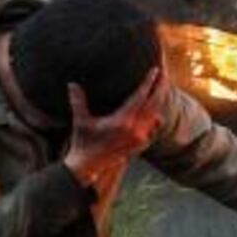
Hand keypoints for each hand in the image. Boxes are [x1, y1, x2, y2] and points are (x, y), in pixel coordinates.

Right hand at [65, 70, 165, 200]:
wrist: (88, 166)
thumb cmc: (83, 142)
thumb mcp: (80, 121)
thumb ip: (78, 101)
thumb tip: (72, 84)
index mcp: (122, 121)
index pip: (140, 97)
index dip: (148, 83)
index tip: (155, 71)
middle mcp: (135, 129)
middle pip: (154, 104)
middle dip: (160, 88)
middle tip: (165, 74)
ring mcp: (140, 138)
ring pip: (156, 115)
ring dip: (160, 101)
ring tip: (163, 87)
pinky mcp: (141, 145)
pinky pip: (154, 127)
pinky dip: (156, 116)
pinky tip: (157, 108)